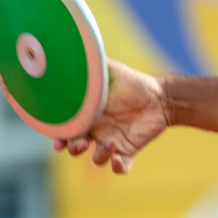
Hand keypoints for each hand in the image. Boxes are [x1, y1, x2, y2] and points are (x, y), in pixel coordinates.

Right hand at [54, 59, 167, 173]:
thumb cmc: (131, 82)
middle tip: (82, 143)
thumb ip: (87, 65)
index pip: (65, 128)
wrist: (159, 96)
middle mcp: (95, 130)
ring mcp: (111, 141)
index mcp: (85, 114)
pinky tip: (119, 159)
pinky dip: (118, 167)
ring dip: (100, 155)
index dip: (58, 136)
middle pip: (75, 147)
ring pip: (96, 158)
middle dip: (74, 148)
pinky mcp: (128, 150)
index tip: (57, 139)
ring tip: (112, 142)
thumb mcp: (106, 70)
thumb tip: (69, 50)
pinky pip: (120, 167)